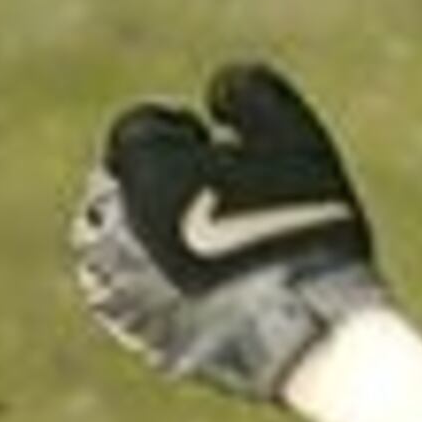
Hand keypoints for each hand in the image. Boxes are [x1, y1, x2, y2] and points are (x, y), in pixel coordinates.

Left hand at [69, 61, 387, 400]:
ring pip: (121, 240)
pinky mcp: (134, 330)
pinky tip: (208, 285)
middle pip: (122, 183)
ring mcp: (119, 283)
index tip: (218, 145)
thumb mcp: (292, 136)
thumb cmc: (302, 225)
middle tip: (219, 193)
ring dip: (152, 229)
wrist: (307, 331)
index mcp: (144, 169)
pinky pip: (135, 290)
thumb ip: (249, 93)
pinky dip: (160, 279)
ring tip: (210, 241)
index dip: (181, 131)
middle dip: (160, 179)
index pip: (139, 128)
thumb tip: (218, 91)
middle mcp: (115, 225)